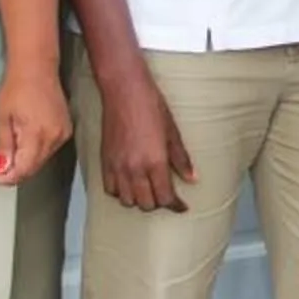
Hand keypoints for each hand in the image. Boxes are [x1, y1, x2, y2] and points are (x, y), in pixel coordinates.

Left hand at [0, 66, 70, 184]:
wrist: (37, 68)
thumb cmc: (16, 88)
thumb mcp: (2, 118)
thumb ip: (3, 147)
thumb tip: (2, 170)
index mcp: (38, 134)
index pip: (24, 169)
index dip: (8, 177)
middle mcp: (55, 137)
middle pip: (34, 167)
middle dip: (16, 171)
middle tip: (0, 165)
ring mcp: (63, 134)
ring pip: (42, 160)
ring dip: (26, 162)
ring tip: (12, 148)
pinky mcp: (66, 130)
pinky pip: (50, 150)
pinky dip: (37, 151)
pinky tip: (27, 140)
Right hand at [96, 70, 196, 212]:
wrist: (125, 92)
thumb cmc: (151, 107)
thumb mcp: (173, 132)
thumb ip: (181, 159)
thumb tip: (192, 179)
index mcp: (155, 162)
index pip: (165, 198)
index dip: (176, 205)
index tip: (181, 206)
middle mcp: (135, 169)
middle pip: (146, 204)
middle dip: (158, 203)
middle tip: (165, 194)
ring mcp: (118, 167)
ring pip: (127, 201)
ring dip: (138, 200)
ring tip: (147, 190)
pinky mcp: (105, 162)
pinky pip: (109, 190)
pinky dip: (120, 192)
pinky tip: (128, 184)